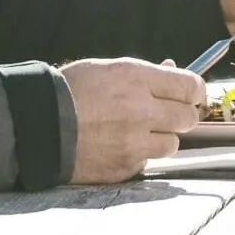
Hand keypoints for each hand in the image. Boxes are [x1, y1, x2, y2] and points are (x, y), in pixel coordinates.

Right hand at [57, 57, 202, 182]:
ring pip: (172, 143)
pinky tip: (121, 146)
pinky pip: (147, 161)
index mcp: (137, 79)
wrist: (40, 126)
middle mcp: (141, 110)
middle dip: (181, 115)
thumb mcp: (109, 68)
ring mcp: (134, 142)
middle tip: (168, 113)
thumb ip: (145, 73)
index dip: (194, 91)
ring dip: (162, 137)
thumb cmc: (72, 91)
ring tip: (141, 131)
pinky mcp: (125, 166)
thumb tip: (173, 70)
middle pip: (188, 118)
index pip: (190, 87)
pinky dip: (140, 154)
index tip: (191, 94)